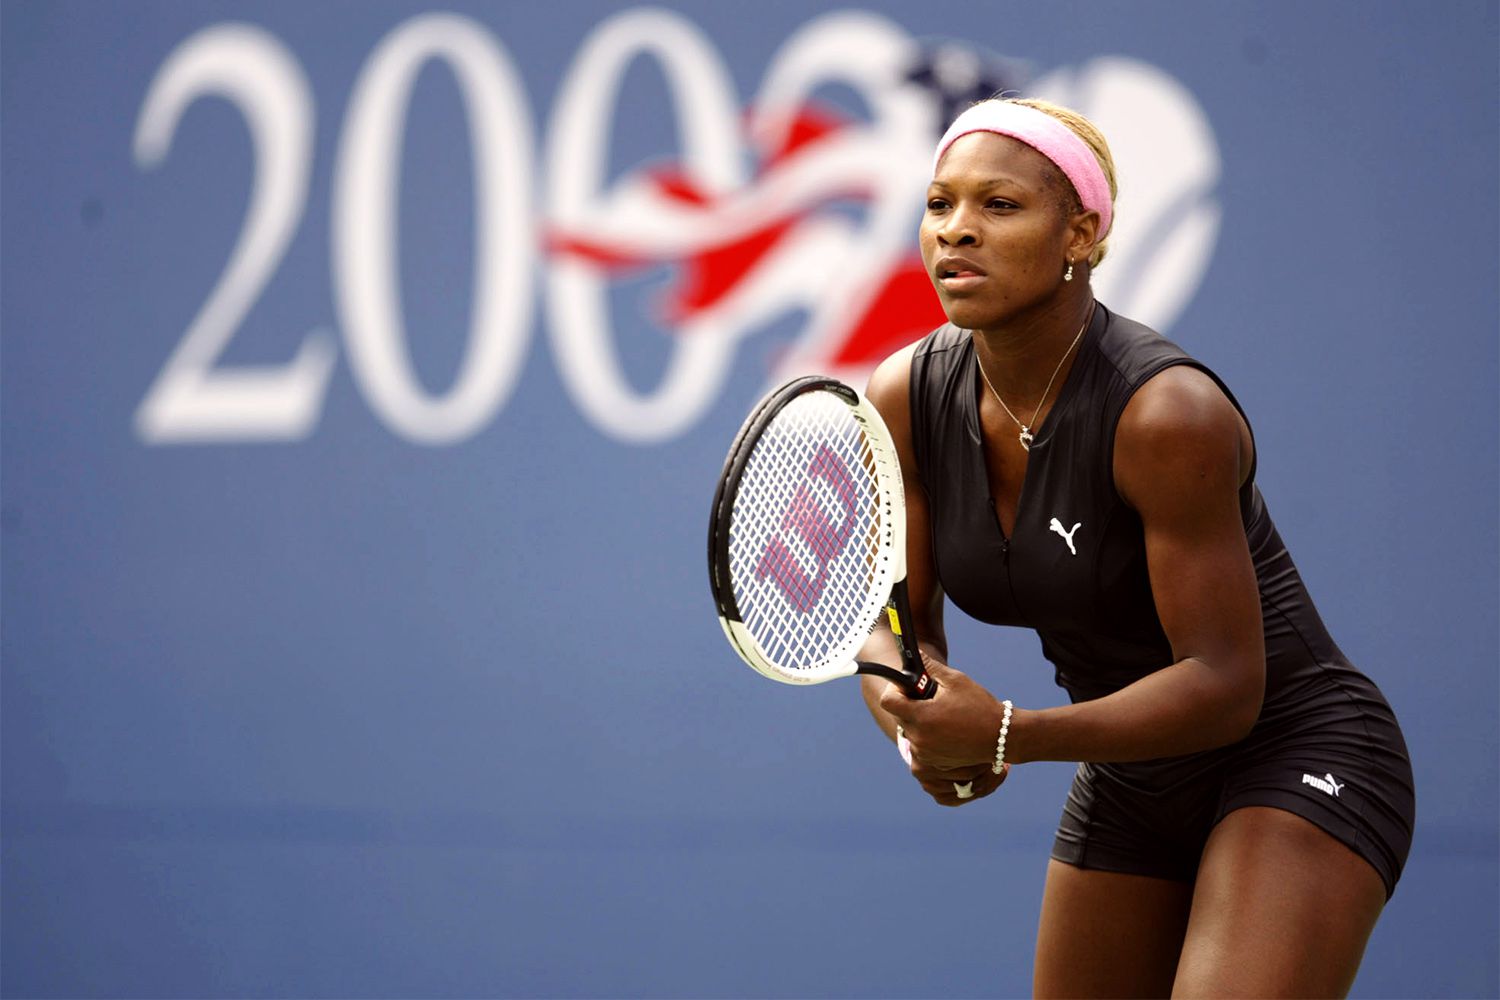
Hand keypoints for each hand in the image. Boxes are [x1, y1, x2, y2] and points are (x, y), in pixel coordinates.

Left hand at [885, 652, 1012, 804]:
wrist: (1001, 737)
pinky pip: (921, 747)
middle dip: (911, 705)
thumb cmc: (980, 707)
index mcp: (921, 717)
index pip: (888, 701)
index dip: (895, 690)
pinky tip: (947, 730)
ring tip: (943, 716)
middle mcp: (919, 739)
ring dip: (919, 723)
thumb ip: (931, 667)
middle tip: (931, 699)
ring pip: (910, 732)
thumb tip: (915, 656)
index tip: (908, 687)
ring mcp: (925, 754)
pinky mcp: (933, 763)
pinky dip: (928, 738)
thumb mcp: (956, 681)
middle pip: (900, 716)